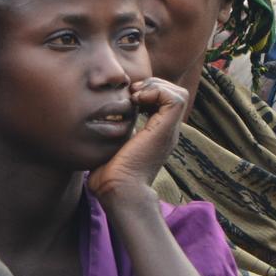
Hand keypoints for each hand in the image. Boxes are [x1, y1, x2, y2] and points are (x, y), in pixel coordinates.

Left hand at [88, 77, 188, 204]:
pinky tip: (137, 101)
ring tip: (135, 97)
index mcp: (157, 133)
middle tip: (131, 94)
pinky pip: (175, 98)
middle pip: (175, 94)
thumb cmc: (108, 176)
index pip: (164, 101)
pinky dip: (156, 92)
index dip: (148, 91)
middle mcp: (167, 131)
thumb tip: (97, 123)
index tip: (127, 98)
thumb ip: (112, 132)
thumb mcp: (111, 146)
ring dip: (155, 87)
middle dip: (152, 85)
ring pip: (178, 93)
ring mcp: (169, 130)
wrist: (119, 190)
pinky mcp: (166, 129)